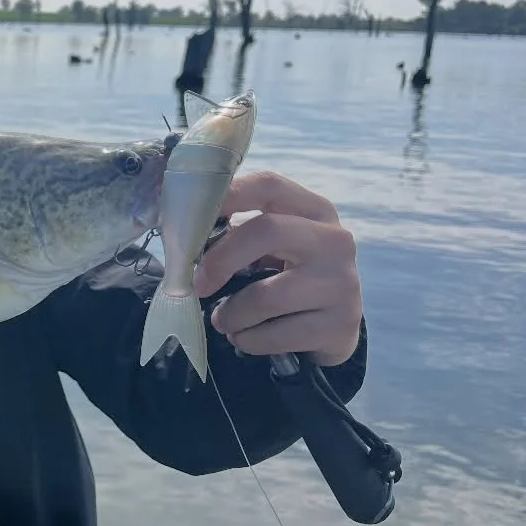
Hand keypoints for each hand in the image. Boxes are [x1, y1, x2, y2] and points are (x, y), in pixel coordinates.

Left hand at [192, 170, 362, 366]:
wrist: (333, 328)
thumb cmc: (288, 278)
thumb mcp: (271, 248)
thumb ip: (237, 234)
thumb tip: (183, 239)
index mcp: (312, 210)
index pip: (267, 185)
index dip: (225, 196)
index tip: (191, 221)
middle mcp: (334, 239)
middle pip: (266, 230)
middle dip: (220, 260)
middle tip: (198, 286)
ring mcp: (342, 282)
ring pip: (265, 296)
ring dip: (231, 315)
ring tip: (225, 321)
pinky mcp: (339, 324)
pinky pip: (274, 335)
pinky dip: (248, 340)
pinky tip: (247, 337)